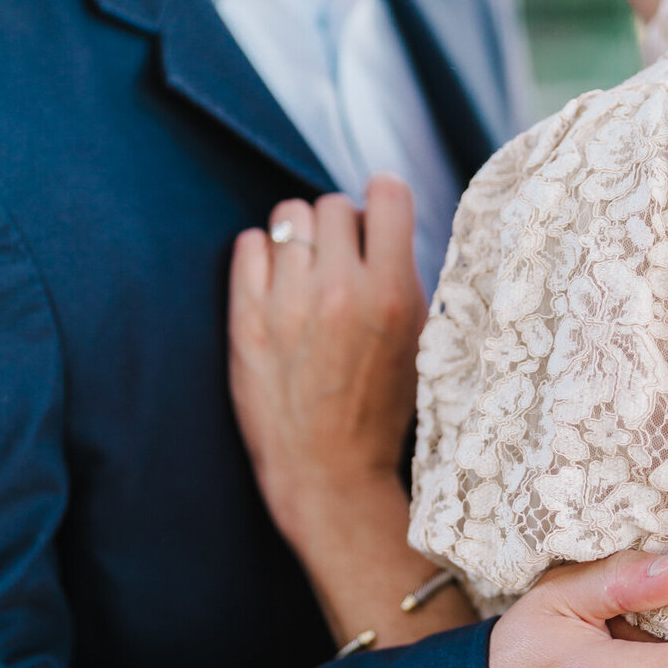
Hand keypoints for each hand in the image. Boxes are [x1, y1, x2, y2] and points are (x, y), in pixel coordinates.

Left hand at [229, 177, 425, 547]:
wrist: (328, 474)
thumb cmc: (379, 413)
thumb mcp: (420, 347)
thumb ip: (407, 282)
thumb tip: (387, 224)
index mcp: (394, 294)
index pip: (388, 193)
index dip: (381, 198)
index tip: (374, 215)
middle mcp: (342, 290)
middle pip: (332, 204)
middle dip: (337, 227)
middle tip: (337, 262)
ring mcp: (290, 303)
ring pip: (289, 217)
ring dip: (298, 238)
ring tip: (304, 273)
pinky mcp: (247, 319)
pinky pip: (250, 244)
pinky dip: (262, 256)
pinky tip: (274, 287)